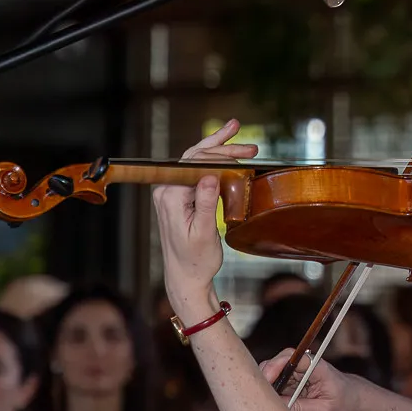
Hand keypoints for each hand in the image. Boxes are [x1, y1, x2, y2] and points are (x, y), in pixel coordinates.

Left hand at [153, 120, 259, 317]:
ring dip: (216, 147)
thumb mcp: (203, 234)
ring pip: (194, 160)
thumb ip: (206, 204)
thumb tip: (212, 176)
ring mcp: (171, 192)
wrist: (185, 277)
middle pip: (194, 156)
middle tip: (245, 137)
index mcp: (170, 197)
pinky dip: (211, 160)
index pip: (194, 163)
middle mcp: (166, 190)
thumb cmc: (195, 261)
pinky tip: (226, 152)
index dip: (219, 154)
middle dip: (220, 145)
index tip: (243, 155)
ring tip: (236, 133)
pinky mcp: (179, 196)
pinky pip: (195, 172)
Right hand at [258, 348, 361, 410]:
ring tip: (265, 403)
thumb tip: (280, 407)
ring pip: (273, 372)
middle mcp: (305, 364)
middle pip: (277, 362)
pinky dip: (270, 392)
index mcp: (317, 366)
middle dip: (266, 377)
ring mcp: (297, 371)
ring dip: (267, 386)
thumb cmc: (343, 403)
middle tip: (260, 396)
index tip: (266, 381)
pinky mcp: (292, 379)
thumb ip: (303, 409)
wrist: (351, 399)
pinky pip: (275, 382)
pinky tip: (270, 404)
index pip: (292, 358)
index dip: (276, 366)